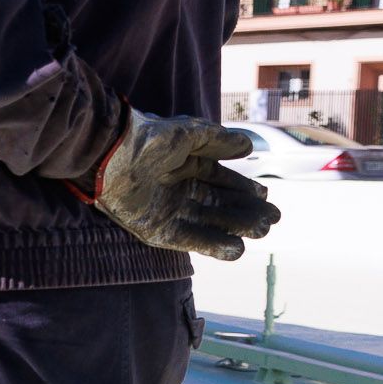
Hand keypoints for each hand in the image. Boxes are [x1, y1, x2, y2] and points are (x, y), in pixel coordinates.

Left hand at [79, 108, 280, 259]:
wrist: (111, 155)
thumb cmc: (148, 139)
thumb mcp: (190, 134)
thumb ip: (218, 141)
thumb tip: (248, 147)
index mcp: (185, 166)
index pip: (220, 180)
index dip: (243, 189)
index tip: (265, 196)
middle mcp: (178, 190)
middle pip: (219, 204)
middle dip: (246, 212)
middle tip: (271, 219)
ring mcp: (167, 210)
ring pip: (209, 222)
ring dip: (235, 228)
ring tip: (261, 231)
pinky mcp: (155, 230)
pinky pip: (188, 239)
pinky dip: (211, 244)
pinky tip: (236, 248)